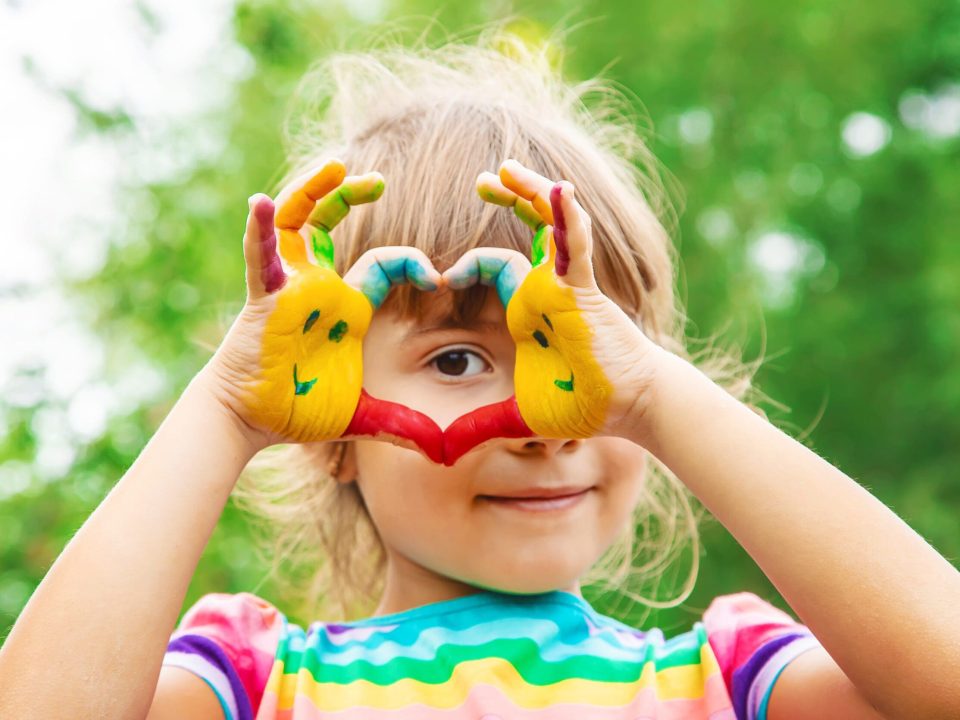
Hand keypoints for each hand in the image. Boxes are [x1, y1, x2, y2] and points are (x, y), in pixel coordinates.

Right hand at [206, 160, 442, 449]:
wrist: (250, 421)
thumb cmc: (299, 409)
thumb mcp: (361, 415)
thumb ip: (400, 425)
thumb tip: (441, 450)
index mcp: (347, 307)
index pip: (384, 266)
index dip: (413, 263)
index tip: (439, 276)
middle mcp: (319, 287)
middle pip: (333, 224)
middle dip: (352, 196)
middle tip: (378, 179)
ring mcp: (289, 286)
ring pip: (299, 223)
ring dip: (315, 192)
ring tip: (337, 166)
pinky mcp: (263, 298)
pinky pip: (261, 257)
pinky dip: (262, 231)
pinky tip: (262, 204)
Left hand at [443, 159, 662, 447]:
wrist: (627, 406)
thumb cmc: (580, 404)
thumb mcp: (516, 416)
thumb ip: (480, 425)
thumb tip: (442, 453)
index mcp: (527, 309)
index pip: (493, 266)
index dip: (466, 264)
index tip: (439, 278)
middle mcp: (545, 288)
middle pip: (523, 231)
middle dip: (507, 200)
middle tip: (483, 179)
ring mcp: (565, 284)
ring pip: (549, 225)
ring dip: (531, 194)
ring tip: (505, 168)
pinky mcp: (584, 290)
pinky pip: (575, 247)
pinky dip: (568, 220)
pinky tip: (561, 191)